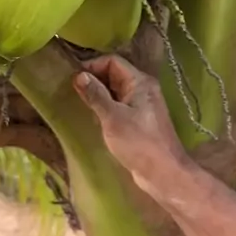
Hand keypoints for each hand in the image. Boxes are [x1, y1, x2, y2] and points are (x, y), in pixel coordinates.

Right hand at [72, 55, 186, 190]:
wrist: (164, 174)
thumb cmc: (139, 143)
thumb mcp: (113, 117)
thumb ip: (96, 95)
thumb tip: (79, 75)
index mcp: (140, 82)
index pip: (113, 62)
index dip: (92, 66)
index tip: (74, 79)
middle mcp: (143, 89)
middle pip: (114, 74)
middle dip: (94, 80)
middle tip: (72, 90)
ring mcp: (142, 105)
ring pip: (115, 91)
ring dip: (98, 95)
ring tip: (78, 102)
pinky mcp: (139, 121)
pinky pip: (118, 106)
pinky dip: (105, 107)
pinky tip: (92, 117)